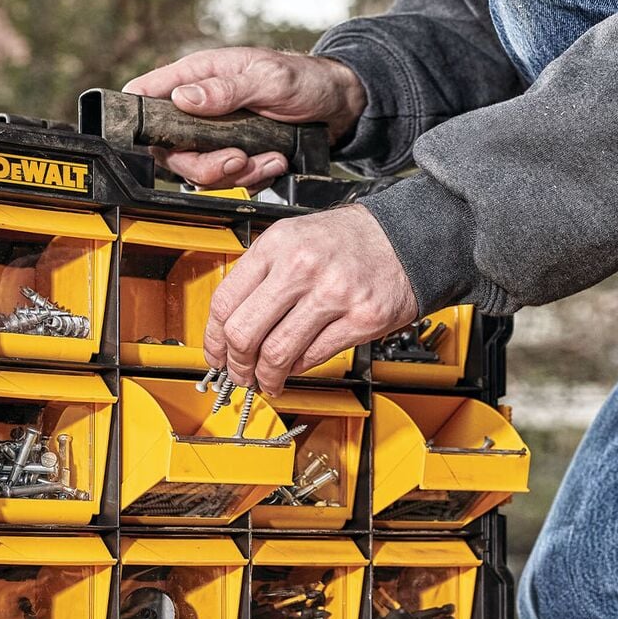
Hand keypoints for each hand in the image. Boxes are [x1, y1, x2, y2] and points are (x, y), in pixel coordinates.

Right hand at [123, 48, 365, 189]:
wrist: (336, 105)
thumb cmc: (303, 79)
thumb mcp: (268, 79)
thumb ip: (226, 89)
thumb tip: (183, 98)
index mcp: (197, 76)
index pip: (147, 94)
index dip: (143, 120)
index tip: (165, 142)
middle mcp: (199, 106)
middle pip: (171, 151)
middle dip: (206, 166)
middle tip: (239, 159)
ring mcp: (214, 134)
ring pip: (200, 173)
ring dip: (237, 175)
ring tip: (268, 158)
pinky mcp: (233, 154)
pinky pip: (228, 181)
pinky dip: (252, 179)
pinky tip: (273, 162)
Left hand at [206, 205, 417, 396]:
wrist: (404, 238)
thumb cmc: (348, 242)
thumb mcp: (294, 239)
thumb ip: (261, 275)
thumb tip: (230, 324)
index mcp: (278, 245)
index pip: (225, 302)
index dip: (214, 339)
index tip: (216, 354)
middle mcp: (303, 267)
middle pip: (245, 333)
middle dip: (237, 364)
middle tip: (240, 374)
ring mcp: (333, 294)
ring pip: (278, 353)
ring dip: (266, 376)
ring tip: (268, 380)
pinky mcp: (361, 319)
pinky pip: (314, 356)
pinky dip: (299, 369)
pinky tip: (296, 367)